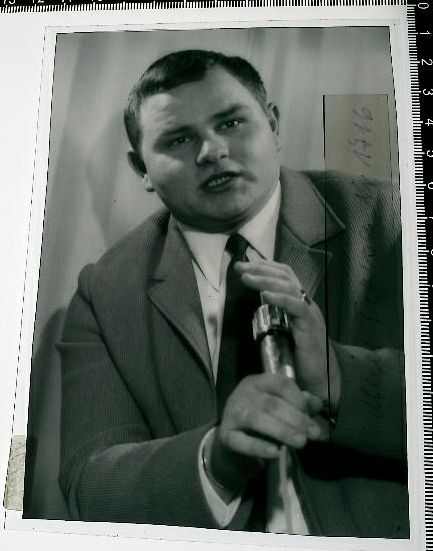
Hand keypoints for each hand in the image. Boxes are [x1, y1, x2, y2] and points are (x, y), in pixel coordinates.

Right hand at [206, 373, 322, 492]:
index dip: (298, 399)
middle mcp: (243, 393)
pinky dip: (258, 447)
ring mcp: (232, 413)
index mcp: (257, 382)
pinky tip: (275, 453)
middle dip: (295, 418)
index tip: (311, 415)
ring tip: (301, 442)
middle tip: (313, 434)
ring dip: (282, 431)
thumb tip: (317, 404)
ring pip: (257, 419)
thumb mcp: (281, 407)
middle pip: (271, 403)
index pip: (280, 383)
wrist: (232, 440)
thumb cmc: (262, 420)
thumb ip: (299, 404)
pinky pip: (241, 441)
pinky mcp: (225, 435)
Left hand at [235, 260, 340, 405]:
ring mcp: (309, 314)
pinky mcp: (310, 327)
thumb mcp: (285, 332)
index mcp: (299, 303)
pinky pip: (297, 307)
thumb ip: (275, 318)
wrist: (323, 381)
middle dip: (260, 268)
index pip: (284, 275)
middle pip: (284, 276)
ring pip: (289, 287)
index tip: (245, 265)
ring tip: (246, 277)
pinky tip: (265, 295)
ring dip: (264, 280)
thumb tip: (257, 308)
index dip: (265, 267)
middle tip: (239, 267)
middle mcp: (306, 303)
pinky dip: (280, 299)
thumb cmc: (302, 359)